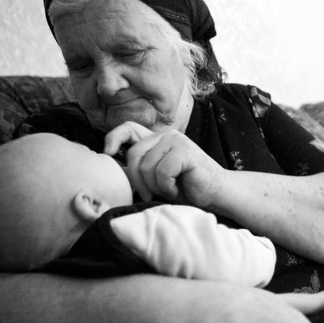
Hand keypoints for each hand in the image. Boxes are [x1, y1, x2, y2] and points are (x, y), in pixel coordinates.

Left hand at [105, 123, 225, 205]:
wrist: (216, 194)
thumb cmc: (187, 188)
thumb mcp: (156, 177)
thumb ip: (140, 168)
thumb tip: (112, 169)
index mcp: (157, 139)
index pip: (127, 129)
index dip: (113, 138)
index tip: (107, 154)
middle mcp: (165, 136)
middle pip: (133, 155)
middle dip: (138, 180)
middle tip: (150, 194)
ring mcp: (176, 141)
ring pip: (147, 166)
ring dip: (155, 186)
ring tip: (169, 190)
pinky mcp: (185, 151)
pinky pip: (162, 171)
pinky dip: (167, 187)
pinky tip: (178, 189)